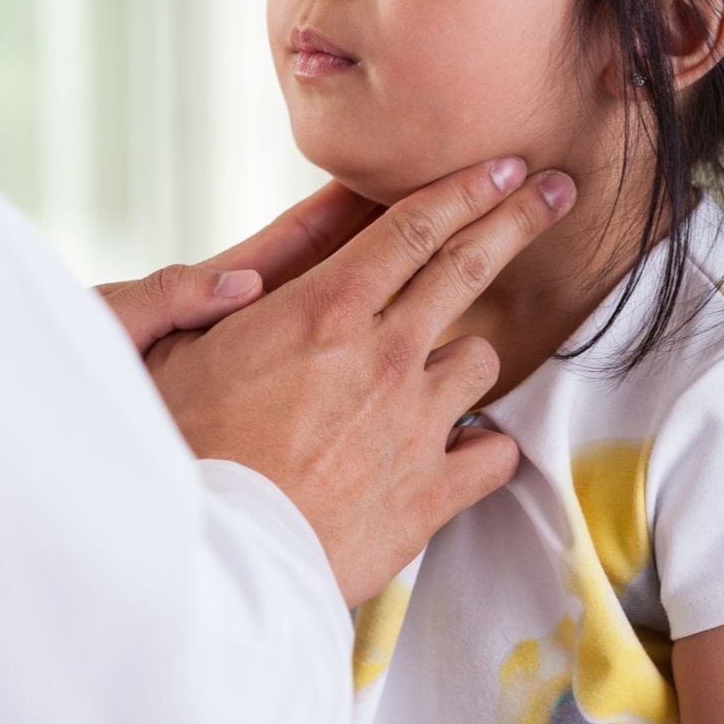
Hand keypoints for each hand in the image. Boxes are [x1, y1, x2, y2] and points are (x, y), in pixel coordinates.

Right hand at [145, 160, 574, 606]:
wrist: (211, 558)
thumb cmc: (179, 453)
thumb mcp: (170, 353)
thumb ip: (208, 299)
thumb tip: (245, 275)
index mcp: (323, 309)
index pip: (412, 227)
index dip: (465, 189)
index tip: (503, 166)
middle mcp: (384, 356)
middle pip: (469, 267)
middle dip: (518, 217)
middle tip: (553, 192)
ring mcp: (416, 424)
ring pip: (480, 360)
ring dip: (464, 359)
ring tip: (442, 373)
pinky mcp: (430, 494)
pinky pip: (495, 453)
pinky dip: (483, 448)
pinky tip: (466, 450)